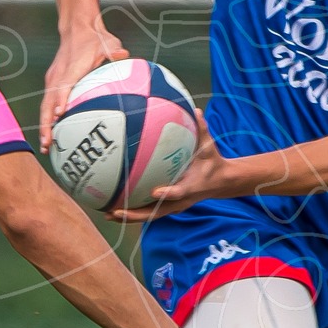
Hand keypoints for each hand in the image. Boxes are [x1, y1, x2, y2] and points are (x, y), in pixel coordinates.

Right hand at [38, 26, 129, 147]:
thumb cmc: (94, 38)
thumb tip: (123, 54)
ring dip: (44, 126)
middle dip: (46, 124)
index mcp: (70, 68)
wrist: (76, 28)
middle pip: (47, 103)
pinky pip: (48, 103)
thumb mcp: (108, 41)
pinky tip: (53, 135)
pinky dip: (48, 119)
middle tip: (48, 143)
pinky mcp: (53, 82)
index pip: (63, 85)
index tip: (60, 114)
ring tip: (47, 146)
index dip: (60, 99)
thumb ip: (114, 49)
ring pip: (45, 106)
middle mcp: (58, 76)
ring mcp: (53, 80)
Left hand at [109, 109, 231, 220]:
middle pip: (156, 212)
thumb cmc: (211, 162)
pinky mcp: (167, 206)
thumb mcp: (209, 146)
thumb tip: (195, 110)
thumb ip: (201, 129)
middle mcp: (180, 200)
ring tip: (107, 213)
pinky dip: (131, 211)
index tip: (155, 192)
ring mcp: (172, 205)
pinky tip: (112, 207)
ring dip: (128, 216)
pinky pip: (147, 210)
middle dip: (136, 214)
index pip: (180, 192)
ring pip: (149, 215)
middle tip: (116, 211)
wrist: (220, 182)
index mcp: (192, 186)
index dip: (168, 193)